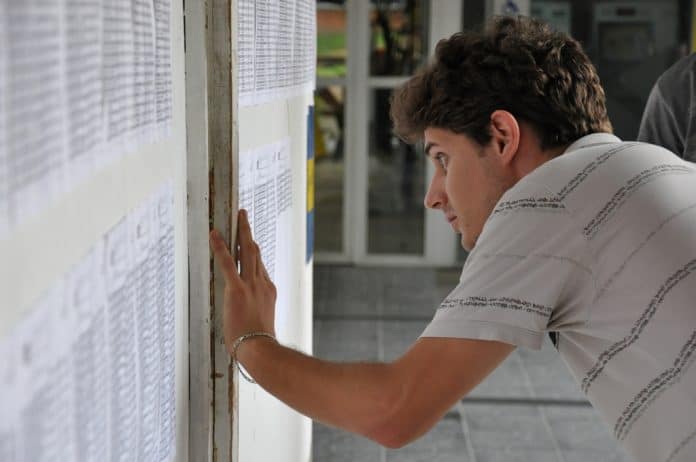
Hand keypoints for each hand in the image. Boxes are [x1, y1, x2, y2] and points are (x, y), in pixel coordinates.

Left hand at [210, 209, 276, 355]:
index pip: (260, 267)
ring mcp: (251, 285)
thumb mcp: (261, 324)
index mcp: (269, 292)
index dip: (254, 253)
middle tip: (244, 217)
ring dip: (242, 231)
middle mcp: (262, 284)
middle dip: (249, 233)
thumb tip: (247, 319)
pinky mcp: (237, 290)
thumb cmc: (259, 344)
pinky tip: (214, 234)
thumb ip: (255, 314)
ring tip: (239, 215)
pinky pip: (227, 263)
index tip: (251, 242)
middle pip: (255, 252)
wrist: (261, 349)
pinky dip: (220, 247)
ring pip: (246, 252)